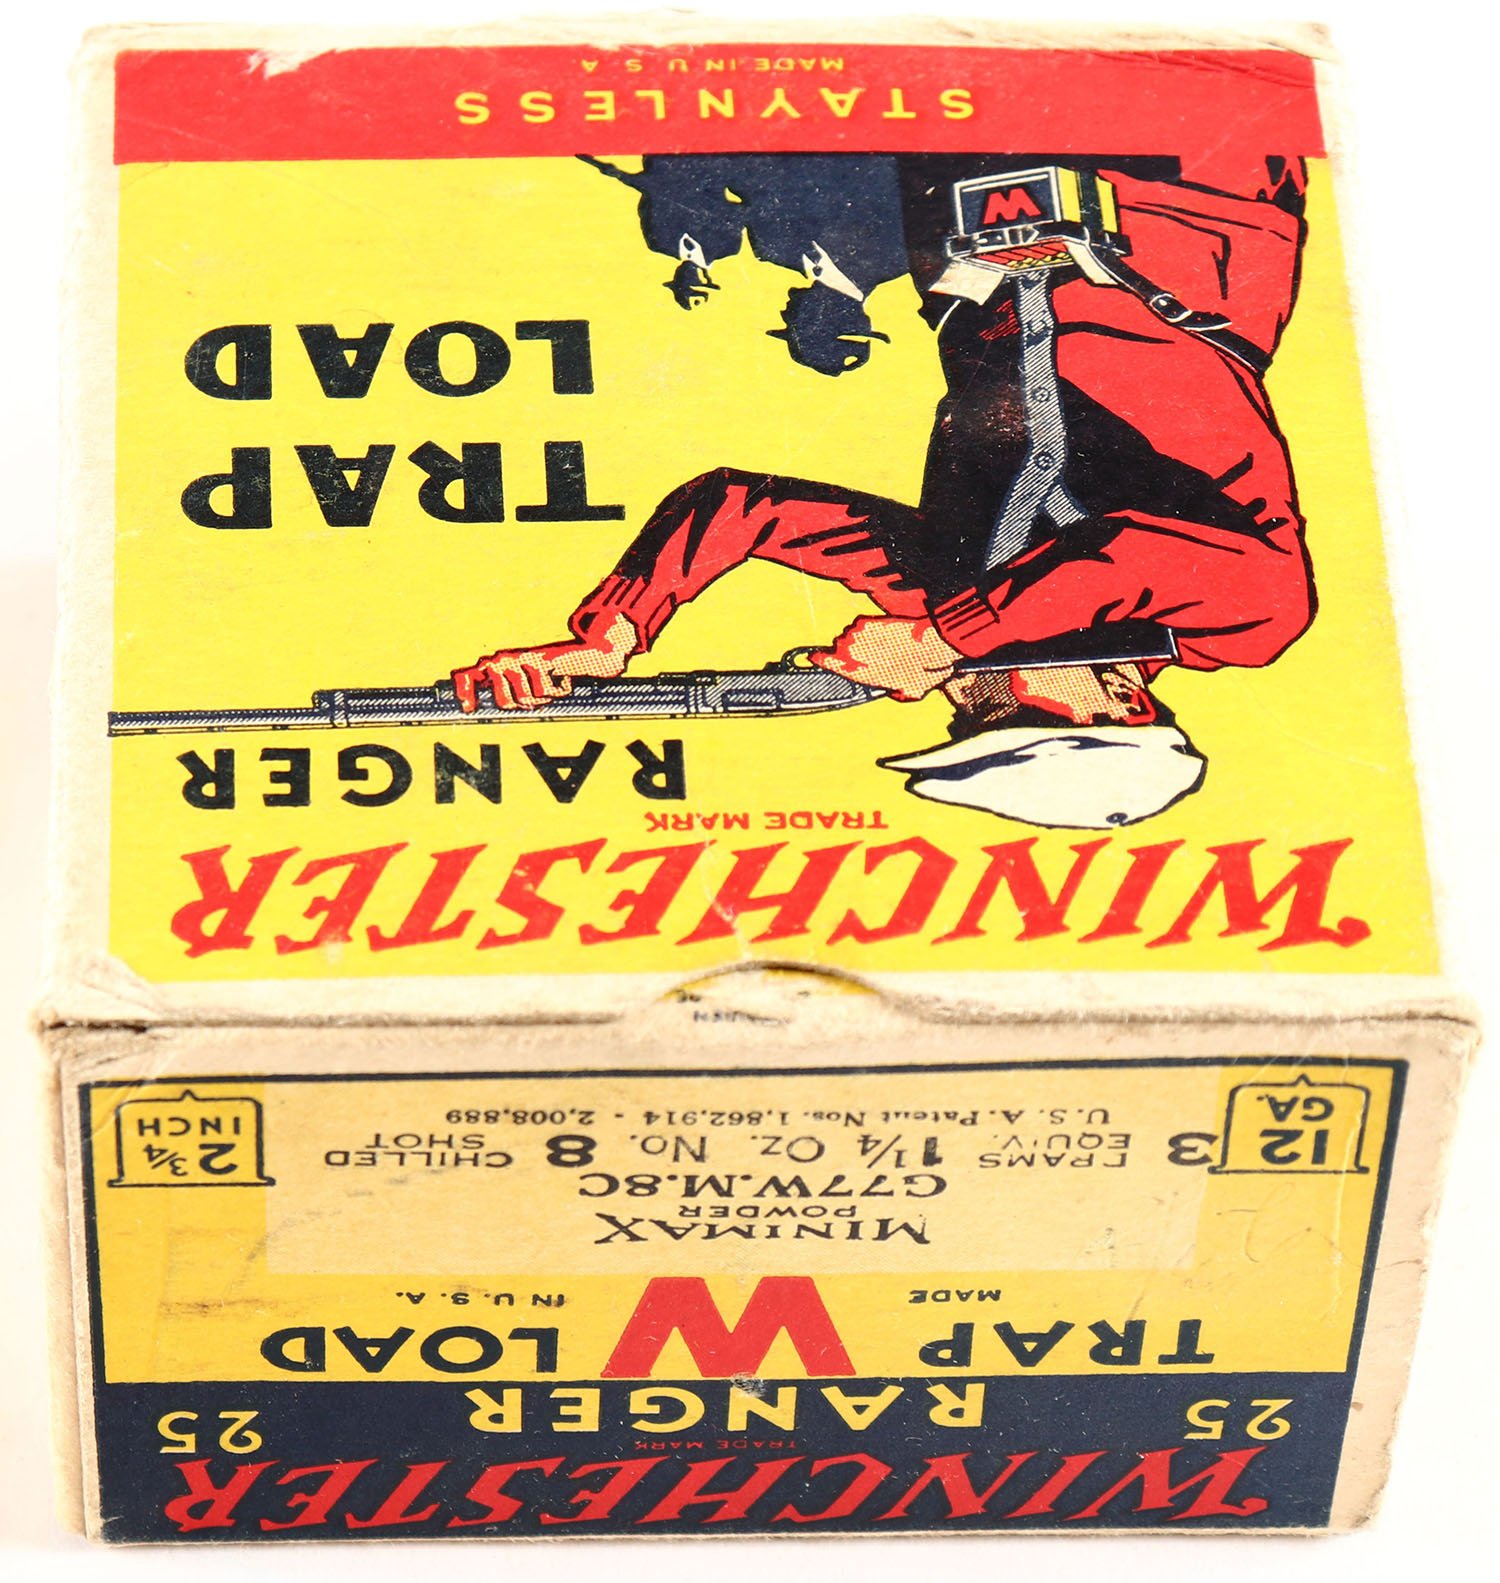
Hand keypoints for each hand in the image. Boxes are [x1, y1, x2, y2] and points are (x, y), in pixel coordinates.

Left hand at [452, 614, 637, 710]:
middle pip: (504, 703)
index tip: (469, 709)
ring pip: (524, 699)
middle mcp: (502, 660)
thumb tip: (481, 712)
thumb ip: (503, 694)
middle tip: (536, 697)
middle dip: (522, 707)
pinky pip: (544, 691)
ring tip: (549, 687)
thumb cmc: (548, 676)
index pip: (466, 675)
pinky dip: (557, 691)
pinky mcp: (538, 658)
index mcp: (493, 667)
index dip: (465, 693)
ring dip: (541, 699)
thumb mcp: (522, 686)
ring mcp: (519, 659)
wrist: (579, 656)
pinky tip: (560, 679)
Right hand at [807, 615, 960, 700]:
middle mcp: (849, 651)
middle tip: (869, 659)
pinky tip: (882, 636)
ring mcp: (856, 634)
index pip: (823, 661)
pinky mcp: (866, 621)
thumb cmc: (917, 672)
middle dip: (848, 654)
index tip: (816, 658)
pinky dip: (866, 630)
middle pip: (837, 649)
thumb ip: (889, 692)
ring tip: (879, 647)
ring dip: (858, 641)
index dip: (820, 660)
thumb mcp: (904, 692)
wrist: (930, 647)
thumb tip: (891, 690)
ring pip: (848, 636)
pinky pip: (858, 626)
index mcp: (853, 671)